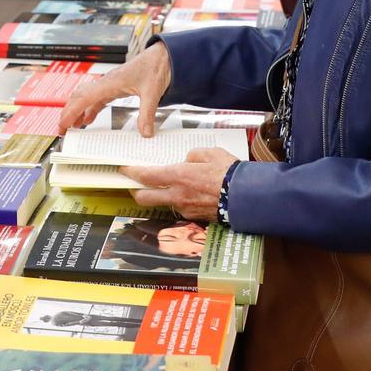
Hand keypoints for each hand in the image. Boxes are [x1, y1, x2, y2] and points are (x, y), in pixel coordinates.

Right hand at [57, 40, 171, 134]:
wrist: (163, 56)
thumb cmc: (156, 67)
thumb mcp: (153, 93)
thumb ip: (147, 114)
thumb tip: (145, 133)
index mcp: (110, 82)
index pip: (84, 98)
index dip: (71, 112)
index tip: (63, 125)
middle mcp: (106, 82)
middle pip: (79, 97)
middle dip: (68, 112)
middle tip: (62, 129)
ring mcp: (109, 84)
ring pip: (85, 97)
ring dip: (76, 111)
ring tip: (72, 126)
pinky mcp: (115, 87)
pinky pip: (96, 99)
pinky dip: (89, 109)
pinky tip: (88, 119)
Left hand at [123, 148, 237, 221]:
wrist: (247, 197)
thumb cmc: (230, 172)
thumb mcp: (211, 153)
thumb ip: (193, 155)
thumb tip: (186, 160)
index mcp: (179, 176)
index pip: (146, 176)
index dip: (131, 172)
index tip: (123, 168)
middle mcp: (177, 196)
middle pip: (144, 198)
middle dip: (135, 191)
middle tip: (134, 183)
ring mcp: (185, 209)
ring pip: (163, 204)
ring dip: (161, 196)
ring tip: (169, 186)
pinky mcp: (194, 218)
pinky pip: (180, 208)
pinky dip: (180, 201)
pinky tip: (190, 194)